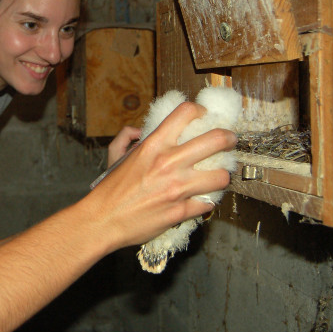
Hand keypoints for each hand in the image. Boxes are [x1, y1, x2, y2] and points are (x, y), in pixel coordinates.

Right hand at [83, 100, 235, 249]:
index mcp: (153, 145)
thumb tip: (139, 131)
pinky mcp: (182, 211)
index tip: (204, 116)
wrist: (103, 220)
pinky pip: (208, 203)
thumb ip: (126, 137)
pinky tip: (201, 199)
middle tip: (229, 141)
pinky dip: (206, 201)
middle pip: (216, 140)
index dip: (200, 111)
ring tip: (218, 175)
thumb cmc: (109, 190)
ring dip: (222, 175)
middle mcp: (169, 163)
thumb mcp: (114, 155)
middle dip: (228, 138)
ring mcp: (178, 188)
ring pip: (221, 176)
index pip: (186, 113)